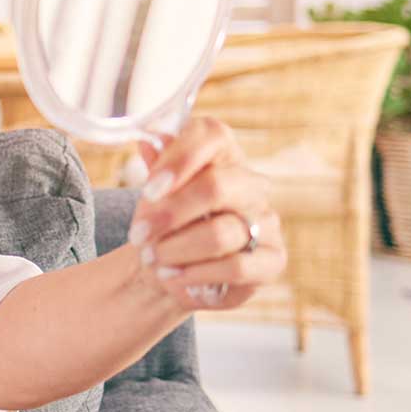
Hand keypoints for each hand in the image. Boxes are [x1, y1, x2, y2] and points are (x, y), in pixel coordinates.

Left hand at [126, 117, 285, 310]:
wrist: (171, 269)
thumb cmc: (164, 223)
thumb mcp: (154, 194)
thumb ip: (156, 167)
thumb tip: (146, 141)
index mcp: (223, 156)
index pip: (212, 135)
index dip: (179, 159)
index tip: (149, 191)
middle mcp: (252, 185)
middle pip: (216, 186)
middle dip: (169, 214)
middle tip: (138, 234)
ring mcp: (267, 222)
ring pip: (221, 233)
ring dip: (176, 249)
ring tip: (151, 259)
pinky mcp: (272, 261)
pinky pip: (236, 268)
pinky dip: (196, 274)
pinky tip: (173, 276)